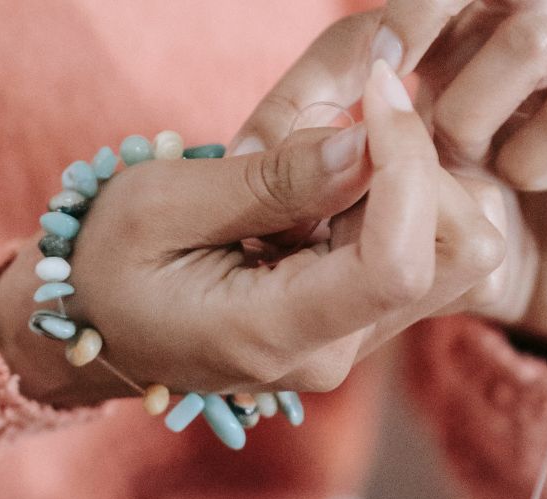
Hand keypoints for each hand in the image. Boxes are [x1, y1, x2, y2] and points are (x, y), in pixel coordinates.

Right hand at [0, 63, 500, 408]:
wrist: (92, 326)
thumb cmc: (106, 266)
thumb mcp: (159, 205)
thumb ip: (265, 181)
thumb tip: (364, 144)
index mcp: (272, 334)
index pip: (399, 263)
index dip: (409, 167)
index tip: (372, 98)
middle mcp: (328, 353)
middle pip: (455, 253)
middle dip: (421, 169)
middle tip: (349, 124)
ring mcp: (347, 343)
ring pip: (453, 249)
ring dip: (411, 183)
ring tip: (324, 163)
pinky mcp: (354, 323)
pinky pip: (420, 253)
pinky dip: (396, 201)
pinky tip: (327, 188)